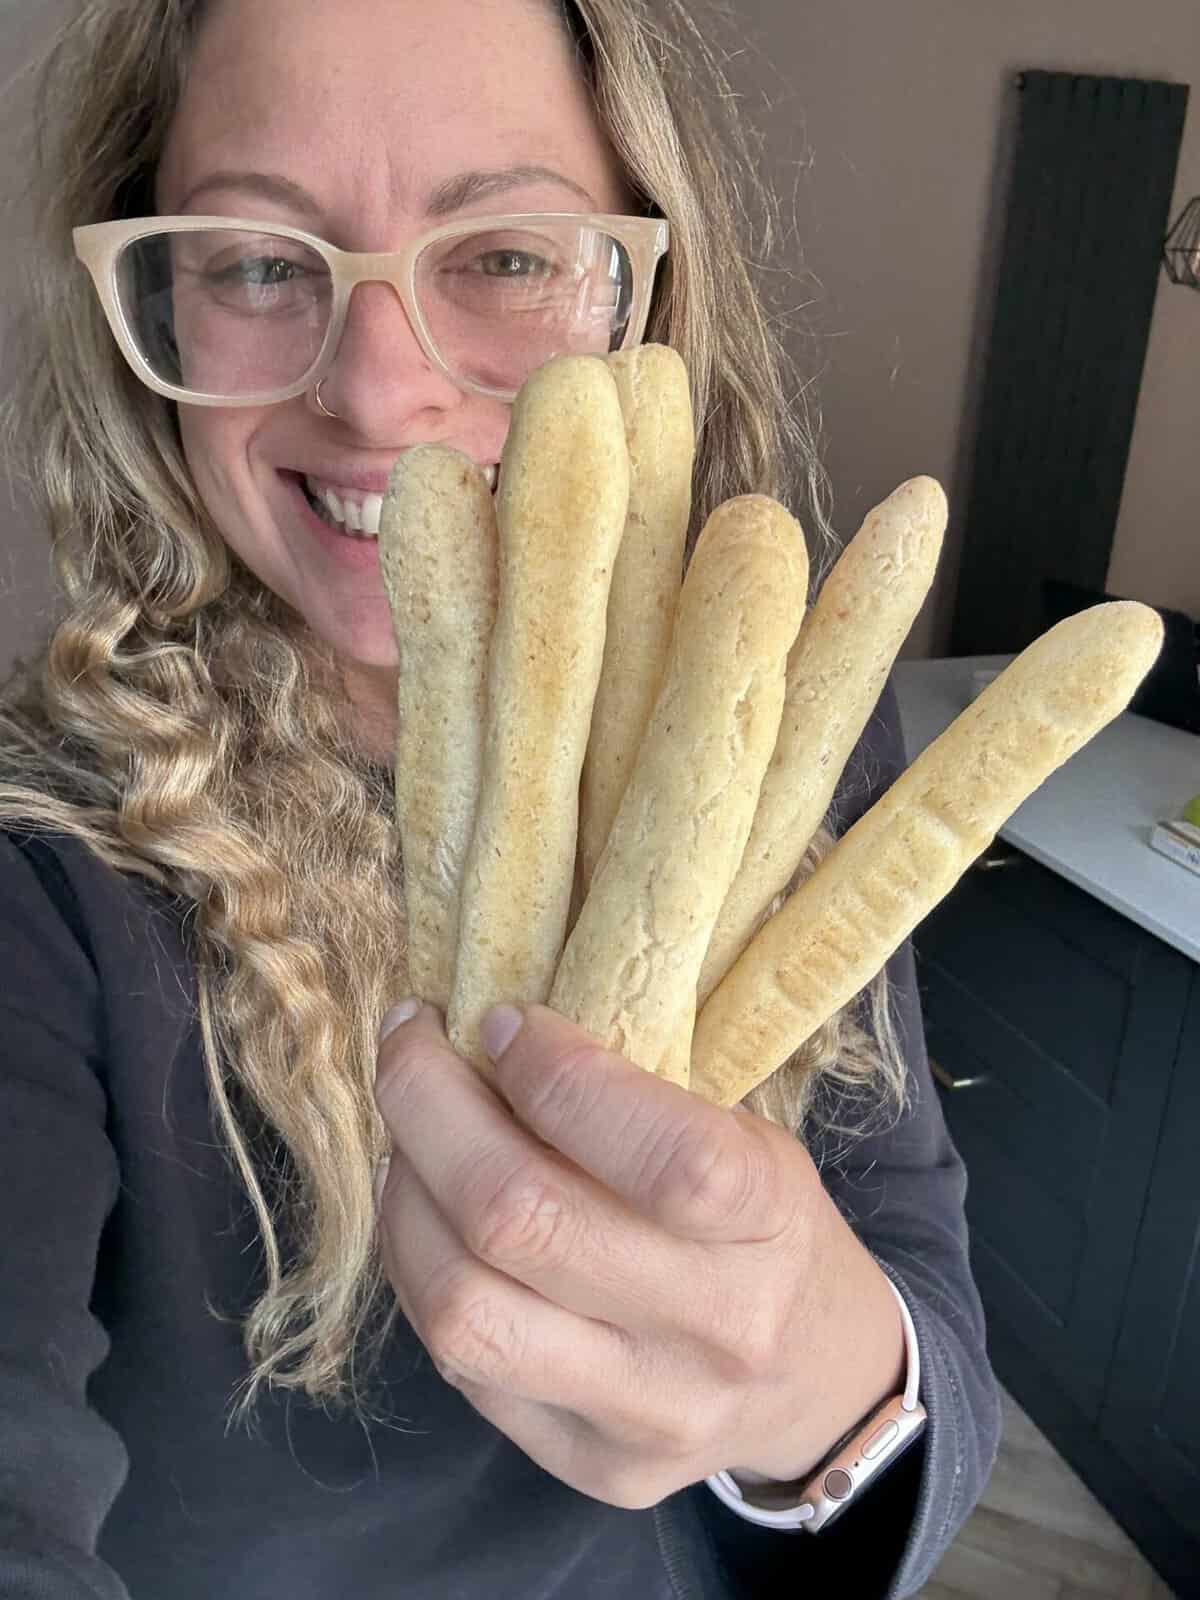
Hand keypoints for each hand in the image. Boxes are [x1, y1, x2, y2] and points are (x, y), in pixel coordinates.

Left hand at [374, 999, 904, 1509]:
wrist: (820, 1384)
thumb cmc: (765, 1229)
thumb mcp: (745, 1139)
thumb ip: (639, 1100)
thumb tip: (488, 1033)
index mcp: (768, 1219)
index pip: (661, 1155)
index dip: (555, 1077)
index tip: (501, 1020)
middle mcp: (716, 1327)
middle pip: (522, 1220)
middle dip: (430, 1107)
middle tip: (409, 1045)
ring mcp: (650, 1413)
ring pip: (465, 1312)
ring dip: (405, 1200)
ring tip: (408, 1143)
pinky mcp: (593, 1468)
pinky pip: (460, 1368)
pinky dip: (421, 1275)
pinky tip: (430, 1222)